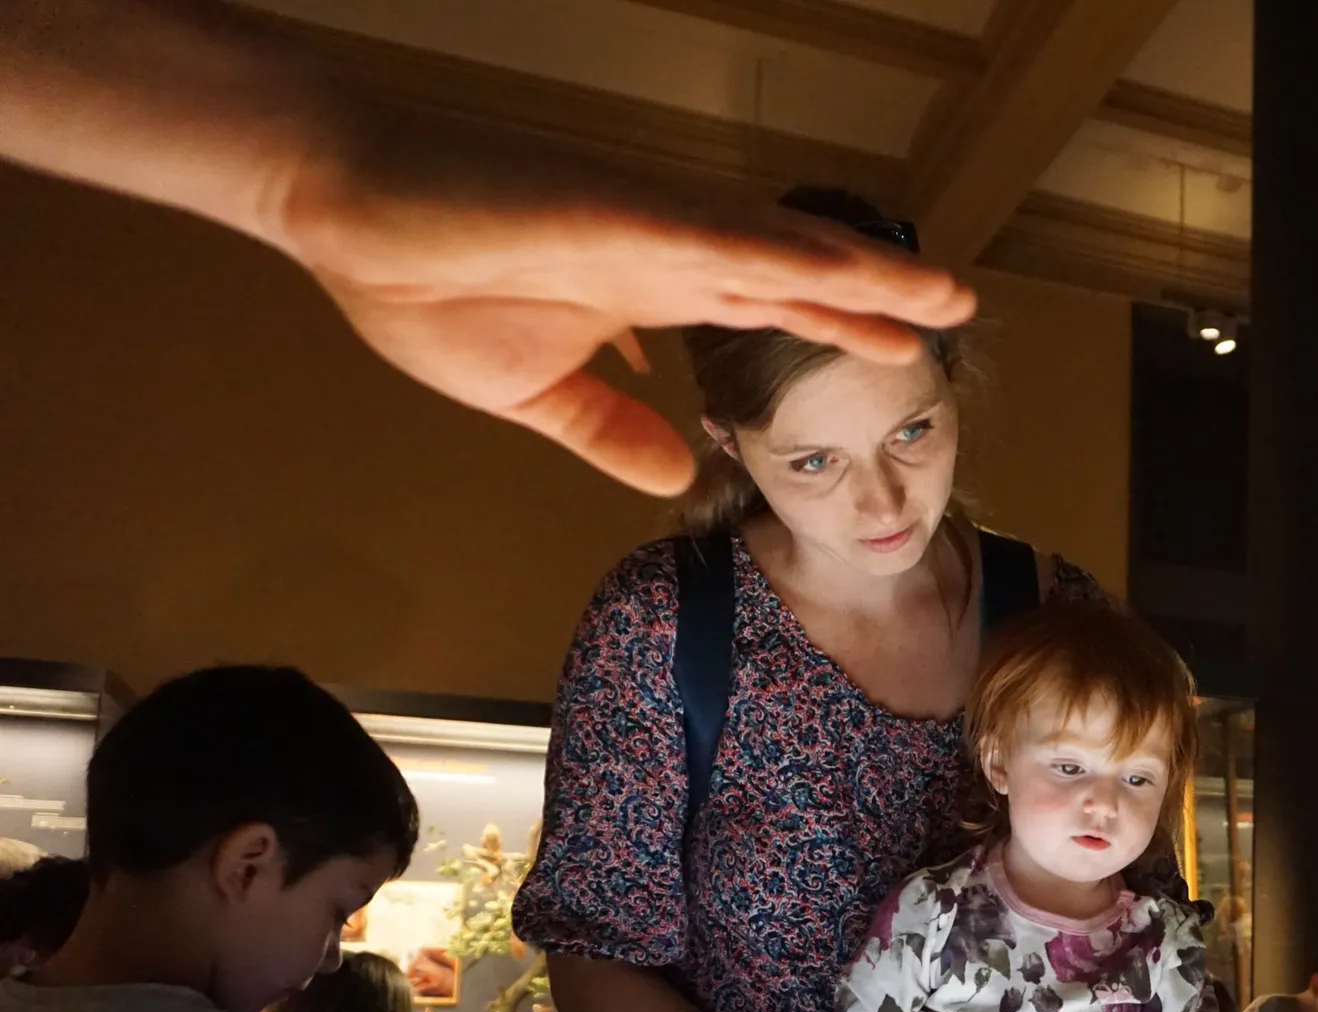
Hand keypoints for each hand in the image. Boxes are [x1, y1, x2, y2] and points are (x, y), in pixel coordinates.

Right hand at [271, 112, 974, 493]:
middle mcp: (666, 252)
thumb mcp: (532, 393)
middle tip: (958, 303)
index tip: (904, 347)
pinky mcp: (612, 211)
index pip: (769, 310)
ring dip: (857, 267)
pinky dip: (776, 252)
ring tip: (935, 286)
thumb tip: (674, 478)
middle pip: (795, 274)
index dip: (838, 325)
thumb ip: (610, 429)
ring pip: (776, 248)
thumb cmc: (423, 286)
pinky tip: (836, 269)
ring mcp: (646, 226)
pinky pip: (711, 234)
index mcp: (649, 291)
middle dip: (877, 291)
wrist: (343, 216)